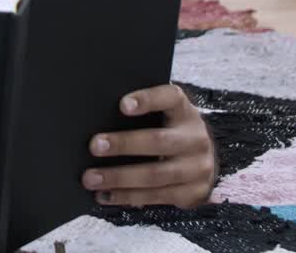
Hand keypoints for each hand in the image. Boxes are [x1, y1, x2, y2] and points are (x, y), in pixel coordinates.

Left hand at [81, 84, 215, 207]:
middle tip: (94, 146)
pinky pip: (157, 197)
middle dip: (123, 144)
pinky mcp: (194, 193)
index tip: (122, 104)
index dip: (148, 100)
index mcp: (185, 112)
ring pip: (155, 175)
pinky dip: (127, 197)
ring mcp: (197, 168)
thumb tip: (97, 120)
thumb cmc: (170, 132)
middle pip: (159, 141)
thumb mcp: (165, 116)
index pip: (171, 98)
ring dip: (119, 178)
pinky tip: (105, 195)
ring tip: (91, 178)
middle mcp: (195, 139)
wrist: (204, 162)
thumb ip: (142, 115)